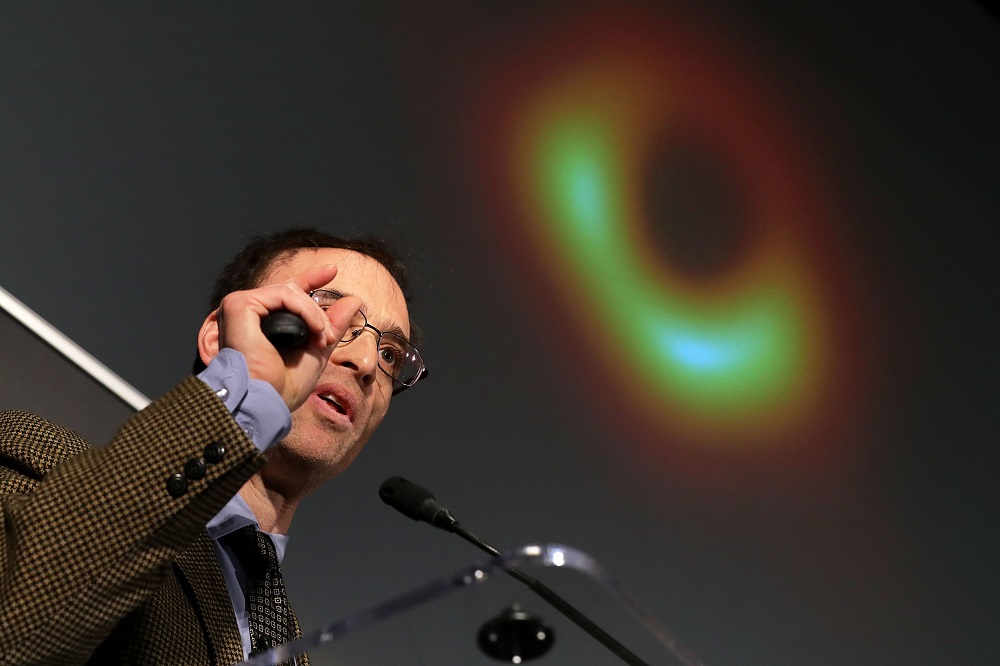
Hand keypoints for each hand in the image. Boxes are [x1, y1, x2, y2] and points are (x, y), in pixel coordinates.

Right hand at [209, 264, 361, 410]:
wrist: (264, 401)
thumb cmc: (282, 387)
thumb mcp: (316, 351)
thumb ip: (331, 325)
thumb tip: (353, 300)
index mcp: (261, 323)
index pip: (288, 292)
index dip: (310, 278)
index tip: (332, 270)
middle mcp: (248, 313)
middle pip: (291, 291)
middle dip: (317, 312)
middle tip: (327, 338)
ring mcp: (240, 307)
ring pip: (290, 292)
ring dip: (315, 315)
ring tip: (322, 339)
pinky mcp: (238, 305)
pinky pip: (283, 294)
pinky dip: (305, 310)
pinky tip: (314, 331)